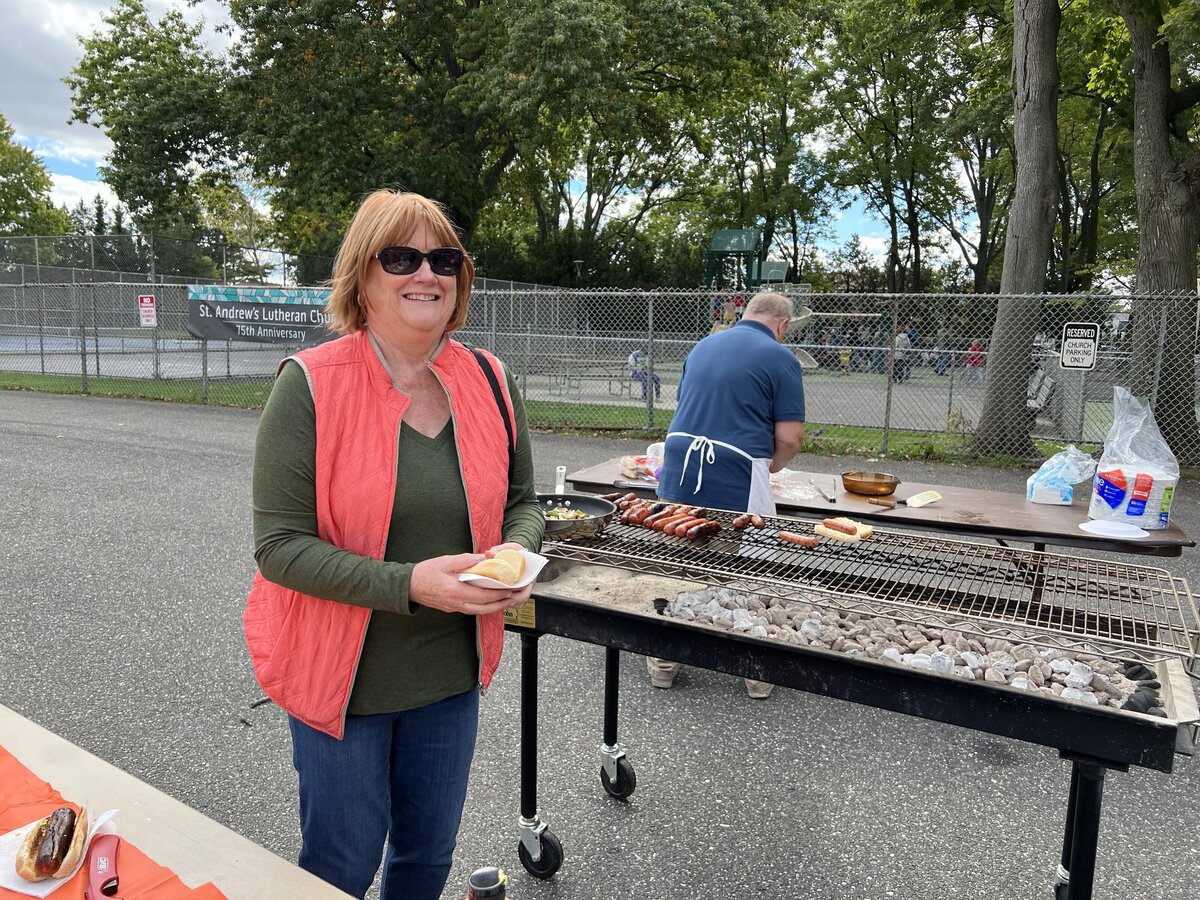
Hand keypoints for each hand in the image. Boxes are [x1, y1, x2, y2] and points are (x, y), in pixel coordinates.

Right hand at [409, 551, 529, 615]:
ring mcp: (454, 607)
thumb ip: (465, 560)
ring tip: (504, 600)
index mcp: (456, 591)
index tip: (509, 588)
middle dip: (500, 603)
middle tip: (513, 596)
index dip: (498, 593)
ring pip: (479, 611)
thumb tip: (482, 558)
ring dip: (493, 607)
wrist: (408, 586)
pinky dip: (483, 607)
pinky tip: (488, 601)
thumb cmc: (424, 573)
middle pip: (484, 608)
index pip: (483, 595)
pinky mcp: (452, 608)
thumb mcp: (445, 561)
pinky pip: (471, 610)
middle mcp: (456, 603)